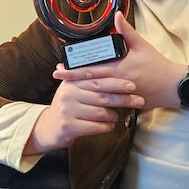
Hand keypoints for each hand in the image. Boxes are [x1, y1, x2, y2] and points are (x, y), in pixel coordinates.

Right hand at [24, 67, 144, 154]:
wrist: (49, 127)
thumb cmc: (68, 106)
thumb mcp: (73, 88)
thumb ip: (87, 77)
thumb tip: (107, 60)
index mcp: (72, 81)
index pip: (97, 80)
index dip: (116, 82)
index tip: (133, 84)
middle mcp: (69, 93)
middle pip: (102, 96)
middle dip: (123, 98)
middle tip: (139, 100)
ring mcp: (67, 110)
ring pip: (100, 113)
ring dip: (113, 116)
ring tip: (116, 116)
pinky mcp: (69, 126)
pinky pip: (95, 127)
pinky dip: (106, 126)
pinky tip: (108, 125)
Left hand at [54, 12, 187, 110]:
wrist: (173, 87)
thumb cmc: (157, 65)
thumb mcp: (143, 45)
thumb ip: (127, 32)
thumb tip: (117, 15)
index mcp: (120, 66)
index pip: (93, 67)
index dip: (75, 67)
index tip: (61, 65)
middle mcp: (118, 81)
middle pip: (90, 80)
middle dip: (72, 78)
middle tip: (56, 75)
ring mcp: (121, 93)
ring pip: (96, 92)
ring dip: (80, 89)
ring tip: (65, 87)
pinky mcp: (125, 101)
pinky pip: (107, 101)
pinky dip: (94, 99)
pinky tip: (84, 98)